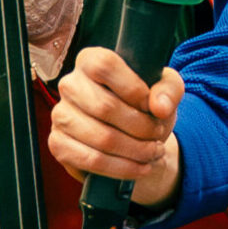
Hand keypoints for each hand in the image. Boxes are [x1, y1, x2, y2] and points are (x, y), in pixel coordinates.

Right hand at [51, 41, 186, 209]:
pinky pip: (92, 160)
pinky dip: (123, 168)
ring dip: (136, 150)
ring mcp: (60, 116)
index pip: (104, 66)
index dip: (133, 88)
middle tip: (157, 135)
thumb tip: (159, 106)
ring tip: (153, 152)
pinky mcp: (59, 144)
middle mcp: (70, 85)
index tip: (152, 106)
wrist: (132, 138)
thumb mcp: (164, 90)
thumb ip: (169, 90)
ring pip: (102, 138)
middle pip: (105, 107)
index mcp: (90, 61)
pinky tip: (139, 167)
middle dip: (141, 127)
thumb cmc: (144, 107)